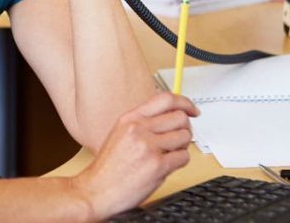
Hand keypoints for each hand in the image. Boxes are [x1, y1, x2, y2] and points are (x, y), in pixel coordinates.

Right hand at [71, 92, 199, 219]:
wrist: (97, 190)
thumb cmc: (109, 167)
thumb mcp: (120, 134)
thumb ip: (143, 122)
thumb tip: (171, 117)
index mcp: (130, 118)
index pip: (166, 99)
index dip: (185, 103)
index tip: (192, 110)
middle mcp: (139, 129)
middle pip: (180, 117)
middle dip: (185, 128)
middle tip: (179, 138)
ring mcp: (148, 146)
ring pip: (185, 136)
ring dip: (182, 146)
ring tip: (170, 154)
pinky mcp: (157, 165)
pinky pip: (184, 157)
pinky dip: (180, 161)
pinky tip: (167, 165)